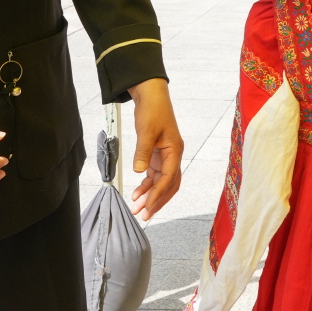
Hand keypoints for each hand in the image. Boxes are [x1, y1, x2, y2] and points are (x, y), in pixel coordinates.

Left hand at [128, 77, 182, 218]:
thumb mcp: (146, 131)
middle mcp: (173, 156)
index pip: (168, 178)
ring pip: (161, 182)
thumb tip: (139, 172)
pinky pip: (154, 175)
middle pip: (169, 185)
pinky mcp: (157, 155)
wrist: (151, 96)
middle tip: (144, 215)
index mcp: (175, 151)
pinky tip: (136, 193)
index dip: (158, 194)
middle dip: (157, 201)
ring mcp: (166, 156)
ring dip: (150, 195)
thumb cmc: (153, 110)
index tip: (147, 207)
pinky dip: (146, 185)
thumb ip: (143, 152)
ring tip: (136, 207)